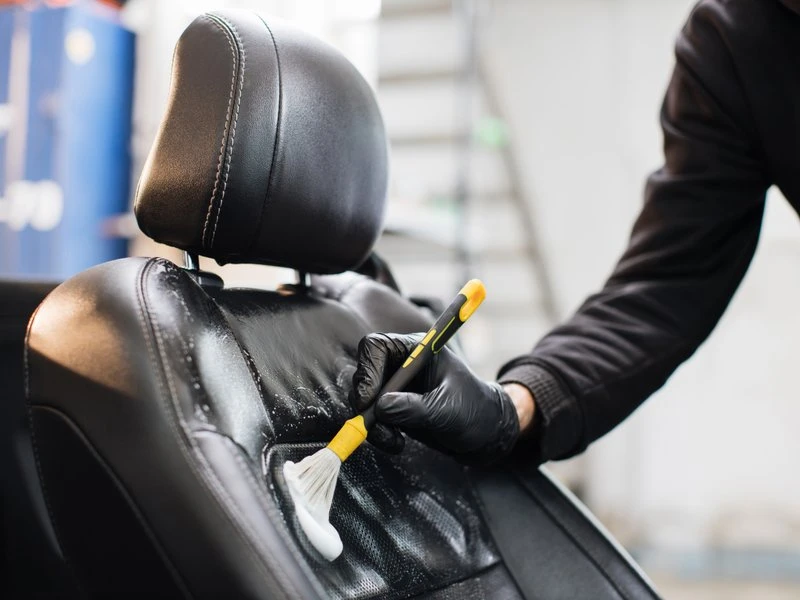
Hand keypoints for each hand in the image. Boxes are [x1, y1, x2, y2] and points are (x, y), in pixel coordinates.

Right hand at [349, 332, 520, 464]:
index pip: (378, 346)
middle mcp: (402, 364)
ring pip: (364, 399)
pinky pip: (372, 417)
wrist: (485, 433)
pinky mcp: (393, 407)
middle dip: (365, 401)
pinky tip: (397, 443)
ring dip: (373, 423)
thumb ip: (414, 408)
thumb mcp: (446, 410)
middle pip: (364, 372)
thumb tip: (381, 408)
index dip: (368, 370)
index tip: (369, 400)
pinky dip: (378, 432)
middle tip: (373, 426)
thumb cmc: (474, 411)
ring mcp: (396, 386)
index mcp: (418, 350)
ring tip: (394, 442)